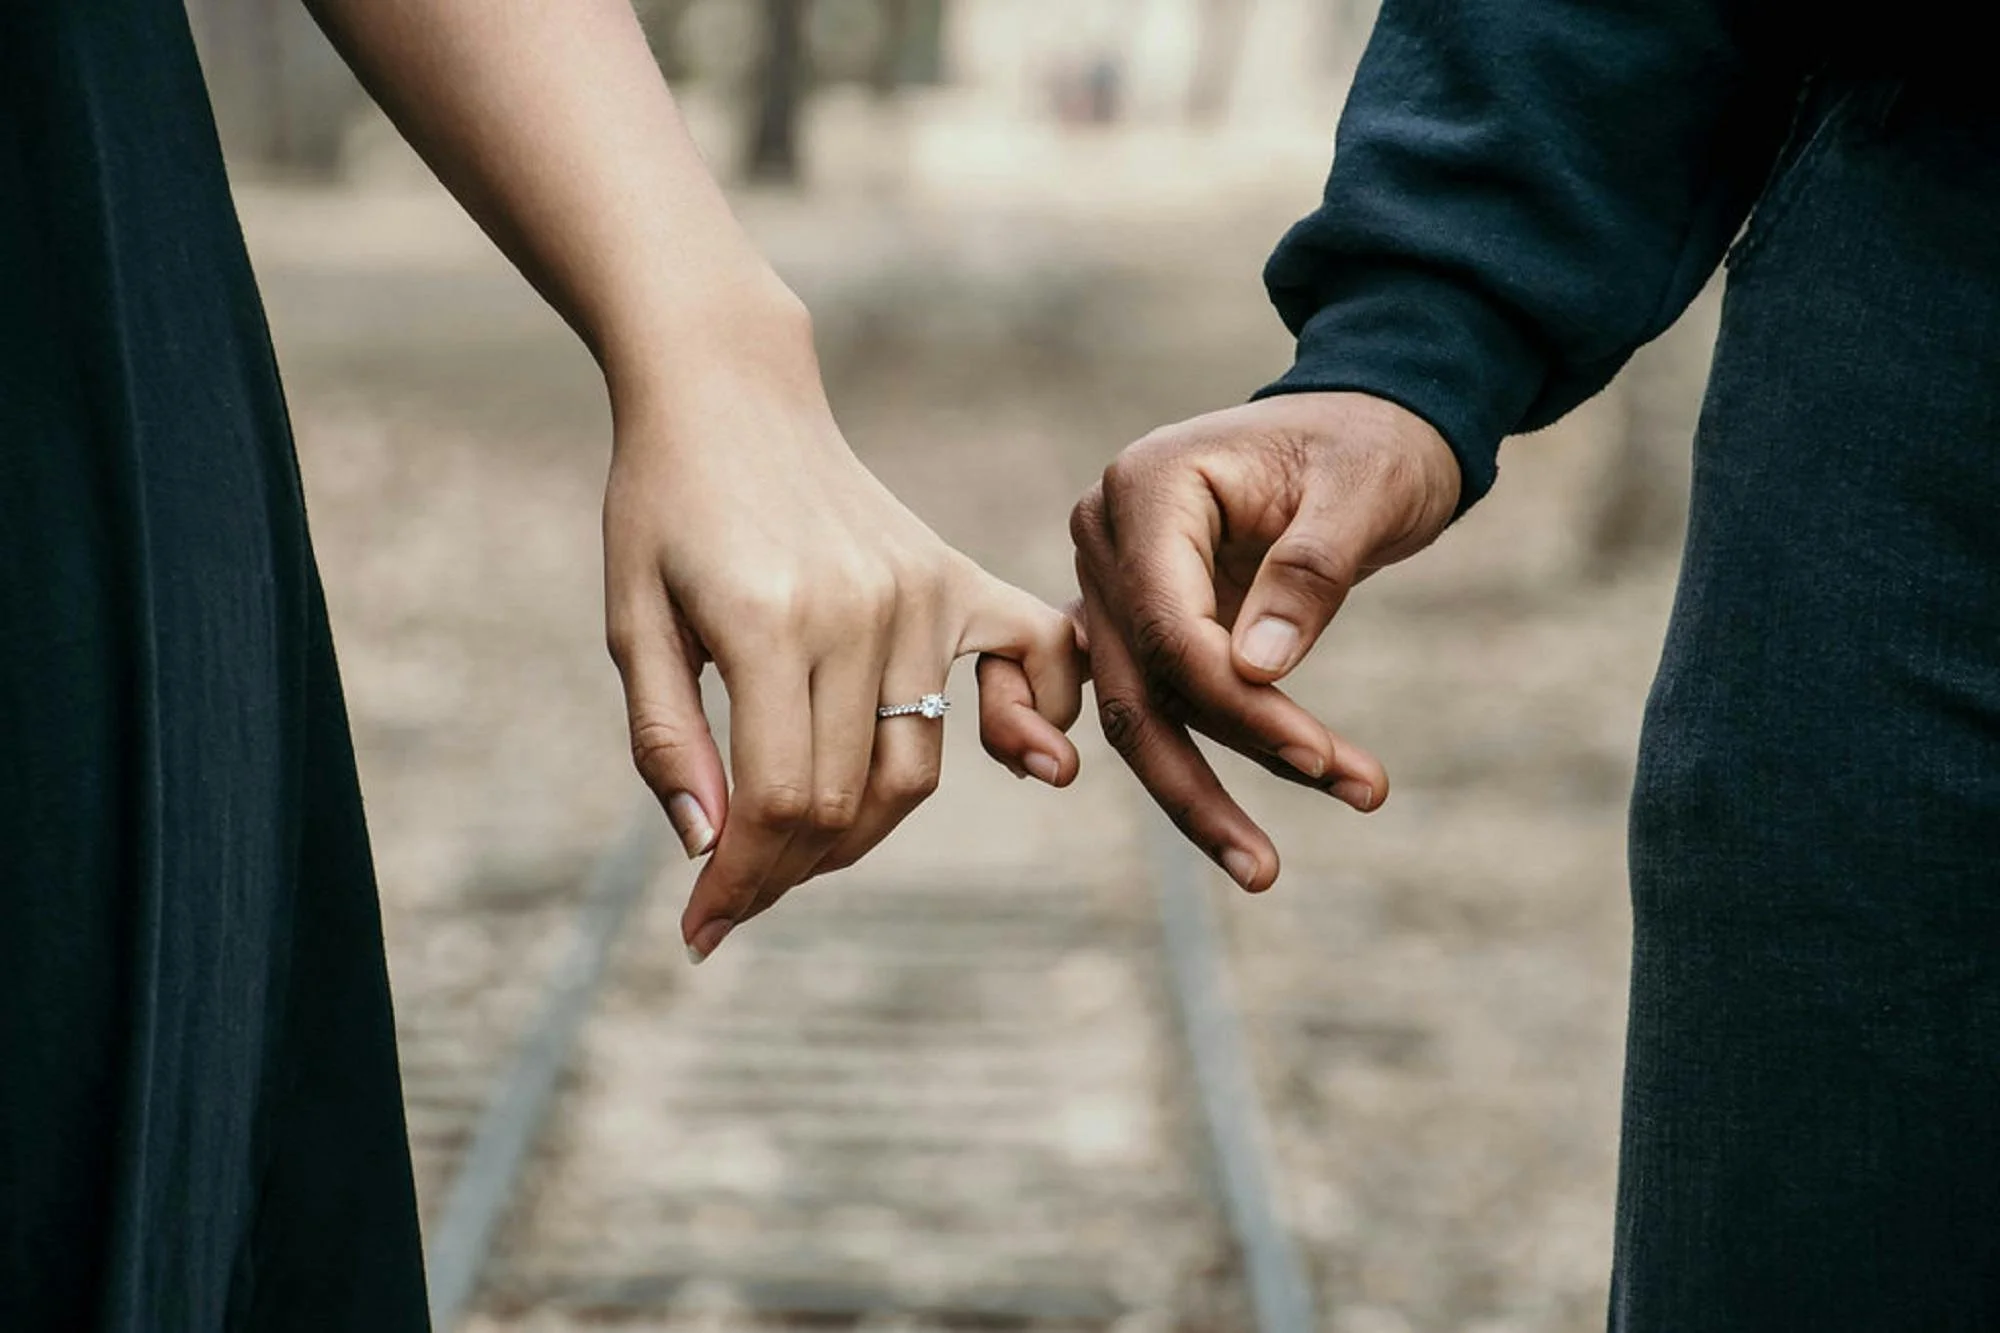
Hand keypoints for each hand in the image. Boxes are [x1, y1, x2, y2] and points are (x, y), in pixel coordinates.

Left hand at [603, 293, 1082, 960]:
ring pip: (916, 766)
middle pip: (846, 800)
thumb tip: (710, 850)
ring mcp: (919, 591)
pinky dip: (1032, 721)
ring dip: (860, 830)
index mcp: (766, 621)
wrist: (728, 391)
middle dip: (787, 870)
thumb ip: (667, 739)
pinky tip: (1019, 759)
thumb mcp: (631, 621)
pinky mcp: (954, 576)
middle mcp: (859, 609)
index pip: (778, 801)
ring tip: (799, 842)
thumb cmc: (662, 506)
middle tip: (737, 890)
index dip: (741, 882)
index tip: (703, 929)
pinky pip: (1032, 661)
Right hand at [1068, 391, 1459, 890]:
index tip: (1320, 758)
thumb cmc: (1370, 444)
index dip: (1238, 704)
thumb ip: (1308, 573)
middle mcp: (1105, 535)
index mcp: (1145, 487)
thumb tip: (1256, 671)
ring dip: (1196, 792)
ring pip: (1134, 711)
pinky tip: (1195, 826)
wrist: (1366, 423)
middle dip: (1205, 779)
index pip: (1170, 626)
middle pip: (1138, 685)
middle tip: (1268, 868)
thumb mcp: (1363, 491)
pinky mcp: (1134, 618)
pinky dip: (1164, 759)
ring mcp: (1109, 580)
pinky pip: (1133, 700)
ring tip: (1264, 866)